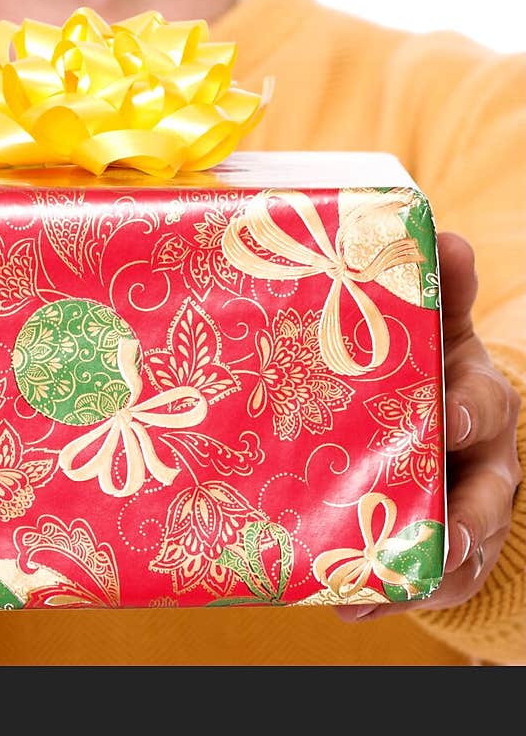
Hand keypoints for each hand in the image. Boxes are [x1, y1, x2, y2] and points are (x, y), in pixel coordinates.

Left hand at [339, 231, 521, 622]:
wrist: (434, 412)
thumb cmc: (426, 359)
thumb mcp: (434, 324)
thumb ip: (438, 289)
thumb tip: (449, 235)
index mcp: (480, 394)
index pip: (484, 402)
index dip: (468, 411)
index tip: (448, 419)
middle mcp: (484, 458)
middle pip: (487, 496)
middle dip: (464, 519)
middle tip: (435, 534)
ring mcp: (466, 507)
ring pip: (464, 551)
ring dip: (428, 572)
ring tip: (381, 587)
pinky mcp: (442, 548)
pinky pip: (430, 580)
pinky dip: (392, 593)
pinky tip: (351, 602)